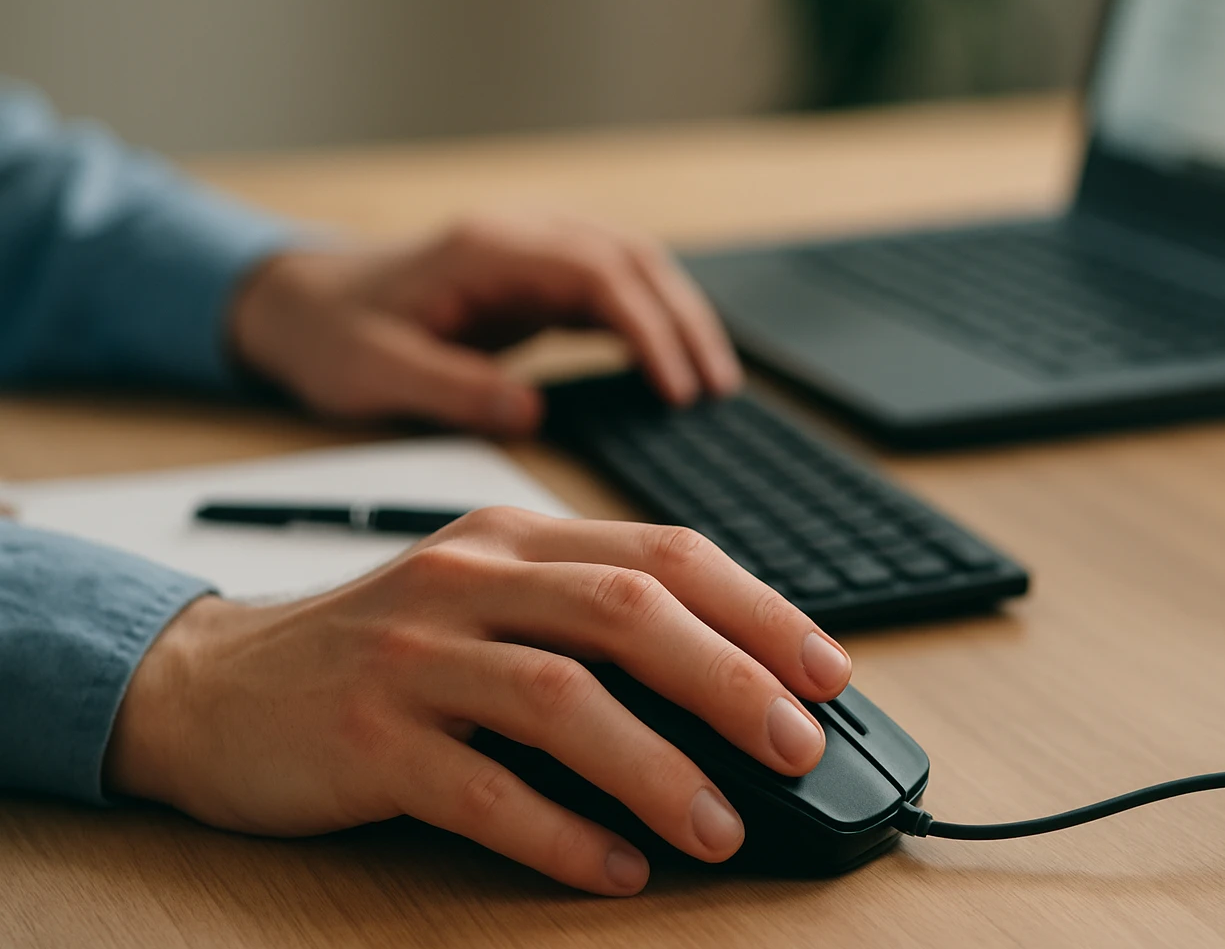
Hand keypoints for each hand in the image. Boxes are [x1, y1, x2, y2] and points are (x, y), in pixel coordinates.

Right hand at [104, 509, 851, 895]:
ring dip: (658, 767)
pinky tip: (615, 867)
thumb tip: (733, 687)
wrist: (218, 683)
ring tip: (720, 828)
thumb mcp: (489, 599)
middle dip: (731, 679)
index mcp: (517, 536)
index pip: (663, 554)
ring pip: (561, 697)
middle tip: (797, 744)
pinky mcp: (365, 737)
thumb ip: (592, 620)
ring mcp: (413, 653)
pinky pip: (480, 791)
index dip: (757, 610)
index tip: (827, 669)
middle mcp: (470, 579)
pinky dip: (560, 833)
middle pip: (627, 612)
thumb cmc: (384, 646)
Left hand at [229, 214, 742, 434]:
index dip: (648, 329)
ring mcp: (532, 250)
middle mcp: (520, 236)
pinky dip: (653, 321)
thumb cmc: (334, 336)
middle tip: (716, 390)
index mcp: (486, 250)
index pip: (597, 274)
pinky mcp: (537, 276)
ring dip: (679, 317)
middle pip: (633, 260)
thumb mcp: (374, 374)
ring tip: (713, 382)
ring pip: (635, 266)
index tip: (677, 388)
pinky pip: (614, 287)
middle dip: (684, 322)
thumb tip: (531, 415)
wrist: (302, 303)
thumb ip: (451, 390)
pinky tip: (672, 365)